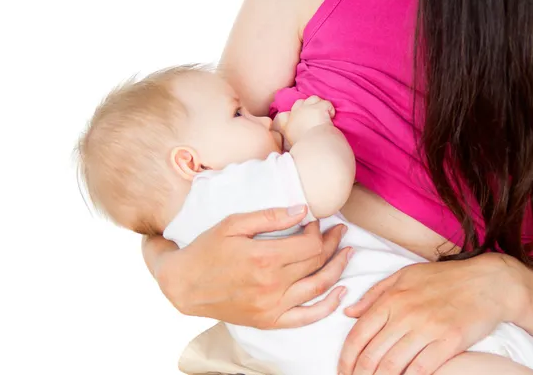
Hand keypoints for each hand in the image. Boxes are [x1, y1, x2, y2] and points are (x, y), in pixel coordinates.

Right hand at [148, 206, 350, 328]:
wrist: (184, 285)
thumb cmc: (207, 250)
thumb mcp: (233, 224)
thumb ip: (270, 217)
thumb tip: (303, 211)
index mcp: (264, 257)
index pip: (309, 243)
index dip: (318, 230)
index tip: (315, 221)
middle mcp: (272, 284)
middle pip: (317, 262)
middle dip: (332, 243)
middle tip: (339, 231)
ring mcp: (272, 306)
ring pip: (319, 287)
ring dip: (338, 268)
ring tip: (348, 252)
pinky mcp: (269, 320)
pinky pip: (306, 317)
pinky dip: (328, 306)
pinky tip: (341, 292)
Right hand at [273, 95, 334, 146]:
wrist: (315, 147)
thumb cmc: (306, 149)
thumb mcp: (294, 145)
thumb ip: (294, 138)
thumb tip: (298, 139)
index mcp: (288, 125)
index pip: (284, 115)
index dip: (293, 114)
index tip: (300, 119)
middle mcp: (295, 114)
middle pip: (299, 103)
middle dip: (307, 106)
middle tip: (315, 116)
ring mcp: (307, 109)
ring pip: (313, 99)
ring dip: (319, 105)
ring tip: (324, 115)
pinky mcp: (319, 108)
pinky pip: (327, 103)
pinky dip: (330, 109)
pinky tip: (332, 117)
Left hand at [338, 253, 528, 374]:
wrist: (487, 282)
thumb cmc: (443, 278)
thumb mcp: (403, 276)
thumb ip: (374, 295)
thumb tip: (348, 312)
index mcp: (391, 299)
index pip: (358, 334)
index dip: (346, 358)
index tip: (343, 370)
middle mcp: (405, 314)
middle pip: (372, 355)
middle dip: (359, 374)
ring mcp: (428, 329)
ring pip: (393, 365)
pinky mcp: (449, 342)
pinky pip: (422, 369)